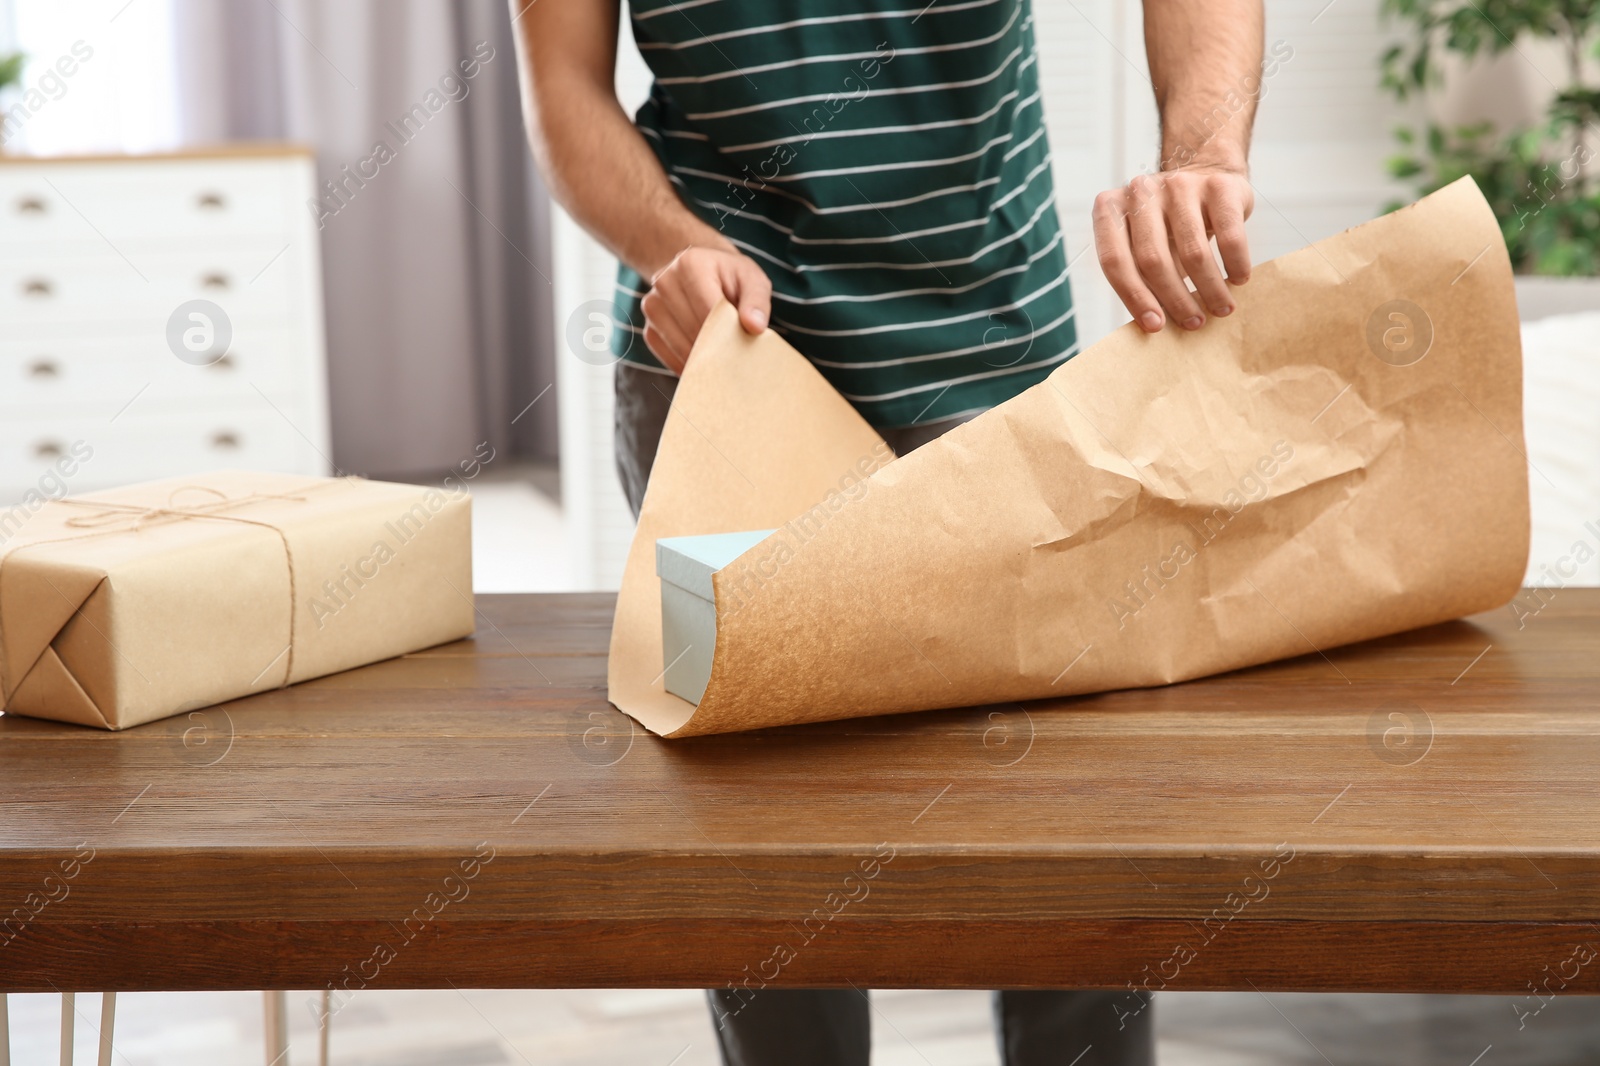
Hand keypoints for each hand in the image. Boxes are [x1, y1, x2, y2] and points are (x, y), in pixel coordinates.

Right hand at [641, 246, 771, 372]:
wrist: (703, 273)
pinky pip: (667, 355)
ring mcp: (651, 305)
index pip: (709, 311)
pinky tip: (704, 360)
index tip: (745, 347)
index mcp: (690, 264)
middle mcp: (664, 281)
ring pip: (679, 346)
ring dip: (703, 359)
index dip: (729, 334)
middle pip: (694, 330)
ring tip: (723, 359)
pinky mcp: (648, 327)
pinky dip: (687, 364)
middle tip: (738, 357)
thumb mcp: (752, 280)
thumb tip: (755, 327)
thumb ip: (757, 301)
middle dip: (718, 348)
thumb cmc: (731, 278)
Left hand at [1092, 165, 1253, 333]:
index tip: (1155, 325)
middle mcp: (1140, 192)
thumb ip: (1141, 275)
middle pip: (1152, 259)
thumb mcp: (1143, 243)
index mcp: (1111, 208)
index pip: (1114, 261)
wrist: (1205, 173)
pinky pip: (1228, 235)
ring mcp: (1178, 185)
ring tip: (1221, 309)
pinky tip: (1238, 279)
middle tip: (1194, 323)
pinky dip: (1235, 263)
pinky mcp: (1218, 186)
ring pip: (1192, 251)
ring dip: (1210, 288)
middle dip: (1175, 299)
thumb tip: (1155, 324)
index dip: (1134, 298)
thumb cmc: (1168, 224)